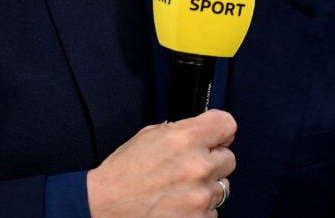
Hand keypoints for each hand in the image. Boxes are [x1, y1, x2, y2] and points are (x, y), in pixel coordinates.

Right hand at [87, 109, 236, 216]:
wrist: (105, 207)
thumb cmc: (122, 173)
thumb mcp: (148, 136)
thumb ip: (180, 131)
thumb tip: (201, 132)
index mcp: (185, 139)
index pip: (227, 124)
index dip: (220, 131)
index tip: (215, 137)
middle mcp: (198, 166)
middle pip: (229, 159)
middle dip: (212, 162)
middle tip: (190, 168)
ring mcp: (200, 197)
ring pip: (222, 188)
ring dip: (205, 188)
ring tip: (179, 190)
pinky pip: (213, 212)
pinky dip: (199, 211)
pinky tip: (178, 207)